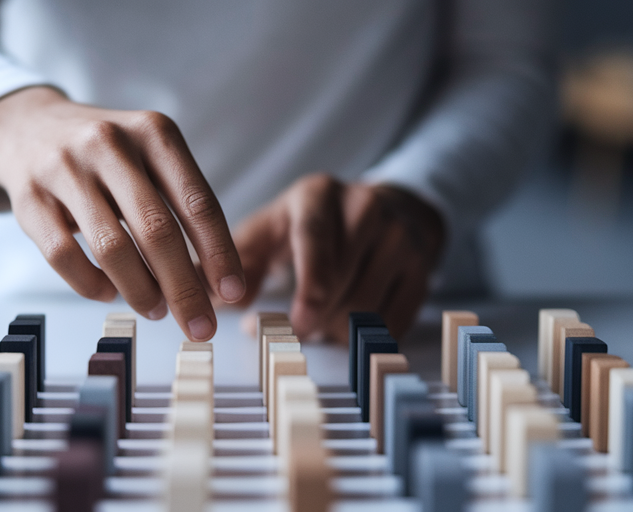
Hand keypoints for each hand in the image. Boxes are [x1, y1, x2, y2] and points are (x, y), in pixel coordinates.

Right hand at [0, 86, 244, 340]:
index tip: (232, 293)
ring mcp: (65, 169)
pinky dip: (92, 285)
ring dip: (141, 291)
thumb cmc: (104, 153)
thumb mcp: (149, 154)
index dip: (219, 253)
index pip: (197, 202)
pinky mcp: (29, 198)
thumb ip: (180, 205)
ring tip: (157, 311)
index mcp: (153, 133)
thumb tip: (213, 279)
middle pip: (157, 231)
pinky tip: (109, 293)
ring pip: (111, 248)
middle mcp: (110, 145)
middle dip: (184, 288)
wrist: (25, 126)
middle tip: (200, 326)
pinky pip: (64, 256)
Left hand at [232, 174, 444, 341]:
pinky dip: (365, 335)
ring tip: (318, 323)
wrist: (384, 207)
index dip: (309, 282)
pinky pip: (394, 319)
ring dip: (336, 329)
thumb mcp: (271, 229)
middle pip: (343, 281)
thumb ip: (237, 261)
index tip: (299, 319)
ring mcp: (400, 237)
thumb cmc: (311, 224)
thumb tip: (210, 298)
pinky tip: (347, 325)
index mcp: (319, 195)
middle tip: (293, 329)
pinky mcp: (422, 267)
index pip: (317, 237)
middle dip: (314, 318)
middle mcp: (367, 207)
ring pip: (368, 305)